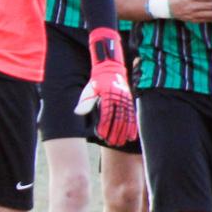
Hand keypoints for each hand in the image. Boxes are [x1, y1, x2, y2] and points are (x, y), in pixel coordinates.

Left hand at [75, 26, 137, 146]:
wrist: (110, 68)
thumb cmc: (97, 81)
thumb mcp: (89, 89)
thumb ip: (85, 101)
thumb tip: (78, 112)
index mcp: (108, 96)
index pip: (106, 114)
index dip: (103, 125)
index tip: (100, 135)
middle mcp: (119, 99)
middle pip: (117, 119)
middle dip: (114, 132)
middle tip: (111, 143)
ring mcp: (125, 100)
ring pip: (126, 119)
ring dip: (124, 132)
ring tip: (121, 143)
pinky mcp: (129, 102)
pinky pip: (132, 116)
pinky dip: (132, 126)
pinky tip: (131, 136)